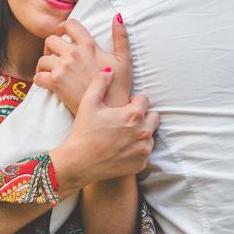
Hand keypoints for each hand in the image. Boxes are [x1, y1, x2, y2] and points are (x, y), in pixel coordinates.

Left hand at [34, 15, 131, 113]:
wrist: (108, 110)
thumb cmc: (118, 87)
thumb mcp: (124, 60)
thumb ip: (121, 37)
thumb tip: (118, 16)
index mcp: (88, 45)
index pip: (70, 24)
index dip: (62, 27)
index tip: (61, 34)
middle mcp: (73, 54)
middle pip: (50, 40)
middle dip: (50, 47)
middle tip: (54, 55)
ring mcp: (63, 68)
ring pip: (42, 59)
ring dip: (44, 64)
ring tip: (49, 70)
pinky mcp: (55, 83)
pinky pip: (38, 76)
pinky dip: (39, 79)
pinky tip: (45, 82)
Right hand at [50, 66, 157, 195]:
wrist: (79, 163)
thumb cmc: (83, 132)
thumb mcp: (88, 103)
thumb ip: (100, 82)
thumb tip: (109, 69)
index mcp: (134, 114)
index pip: (144, 100)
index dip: (133, 102)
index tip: (122, 108)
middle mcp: (144, 132)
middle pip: (154, 117)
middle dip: (142, 117)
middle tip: (124, 121)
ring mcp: (144, 149)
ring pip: (150, 135)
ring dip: (140, 133)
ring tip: (122, 136)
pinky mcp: (141, 164)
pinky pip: (145, 152)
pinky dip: (136, 150)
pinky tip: (121, 149)